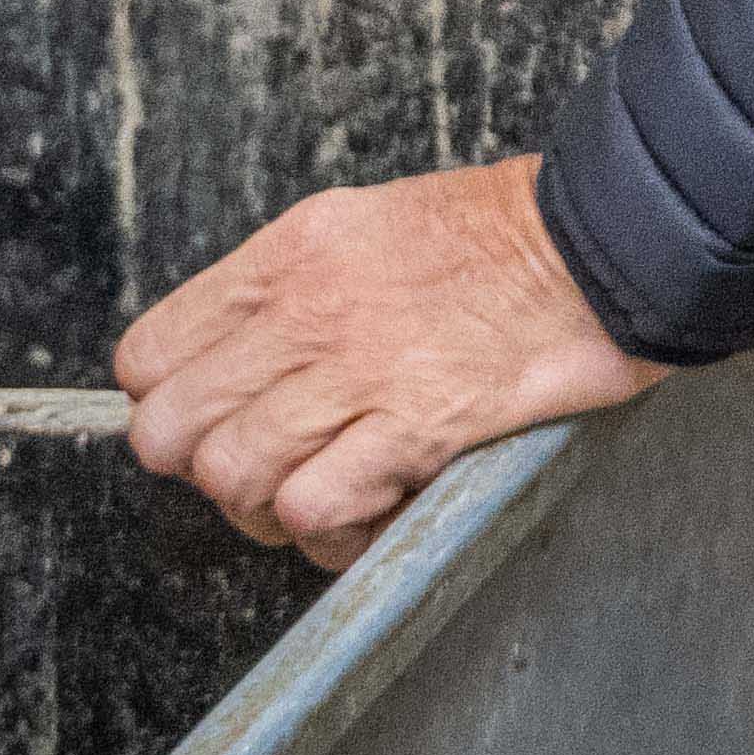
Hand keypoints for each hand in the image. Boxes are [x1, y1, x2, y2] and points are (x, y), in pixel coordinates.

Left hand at [116, 159, 653, 561]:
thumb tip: (237, 364)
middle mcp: (304, 312)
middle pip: (172, 433)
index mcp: (288, 256)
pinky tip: (370, 510)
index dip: (174, 404)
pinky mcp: (415, 426)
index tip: (218, 416)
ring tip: (321, 493)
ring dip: (269, 507)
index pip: (147, 358)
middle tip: (267, 465)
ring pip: (233, 478)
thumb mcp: (370, 223)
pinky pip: (315, 509)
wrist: (606, 241)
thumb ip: (294, 289)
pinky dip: (333, 531)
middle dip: (209, 466)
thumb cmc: (502, 235)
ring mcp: (357, 371)